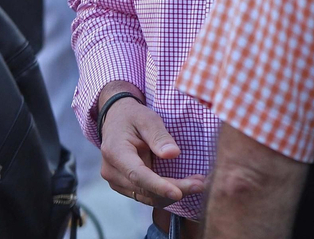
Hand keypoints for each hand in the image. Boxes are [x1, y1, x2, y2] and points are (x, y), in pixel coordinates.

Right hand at [98, 91, 206, 206]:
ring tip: (198, 184)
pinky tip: (185, 185)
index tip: (178, 193)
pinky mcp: (125, 185)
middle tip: (201, 185)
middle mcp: (112, 172)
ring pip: (146, 196)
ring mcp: (116, 181)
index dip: (158, 186)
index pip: (137, 175)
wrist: (117, 120)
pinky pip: (146, 194)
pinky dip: (165, 193)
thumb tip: (173, 154)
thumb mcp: (148, 119)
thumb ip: (159, 137)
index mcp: (116, 153)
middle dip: (174, 190)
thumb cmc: (133, 118)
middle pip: (145, 189)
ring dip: (172, 194)